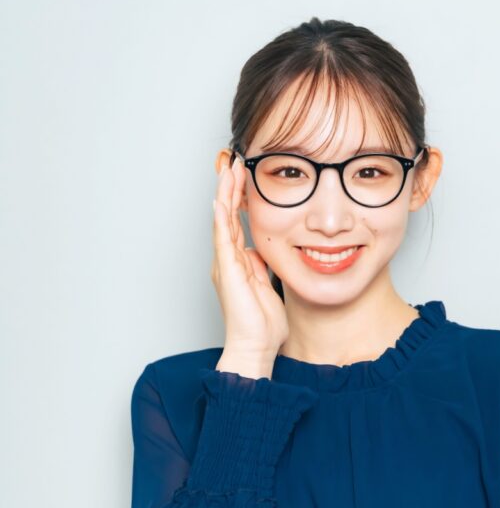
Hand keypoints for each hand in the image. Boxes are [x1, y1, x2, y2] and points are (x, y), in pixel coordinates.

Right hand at [210, 152, 287, 379]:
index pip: (238, 221)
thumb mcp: (269, 285)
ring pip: (222, 220)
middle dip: (230, 187)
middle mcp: (228, 259)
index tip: (246, 175)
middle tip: (234, 161)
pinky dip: (222, 218)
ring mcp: (225, 264)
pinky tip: (221, 200)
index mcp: (239, 261)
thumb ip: (264, 266)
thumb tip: (264, 251)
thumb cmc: (263, 323)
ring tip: (228, 169)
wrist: (255, 347)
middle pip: (227, 214)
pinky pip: (222, 239)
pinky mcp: (227, 271)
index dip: (240, 198)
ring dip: (225, 194)